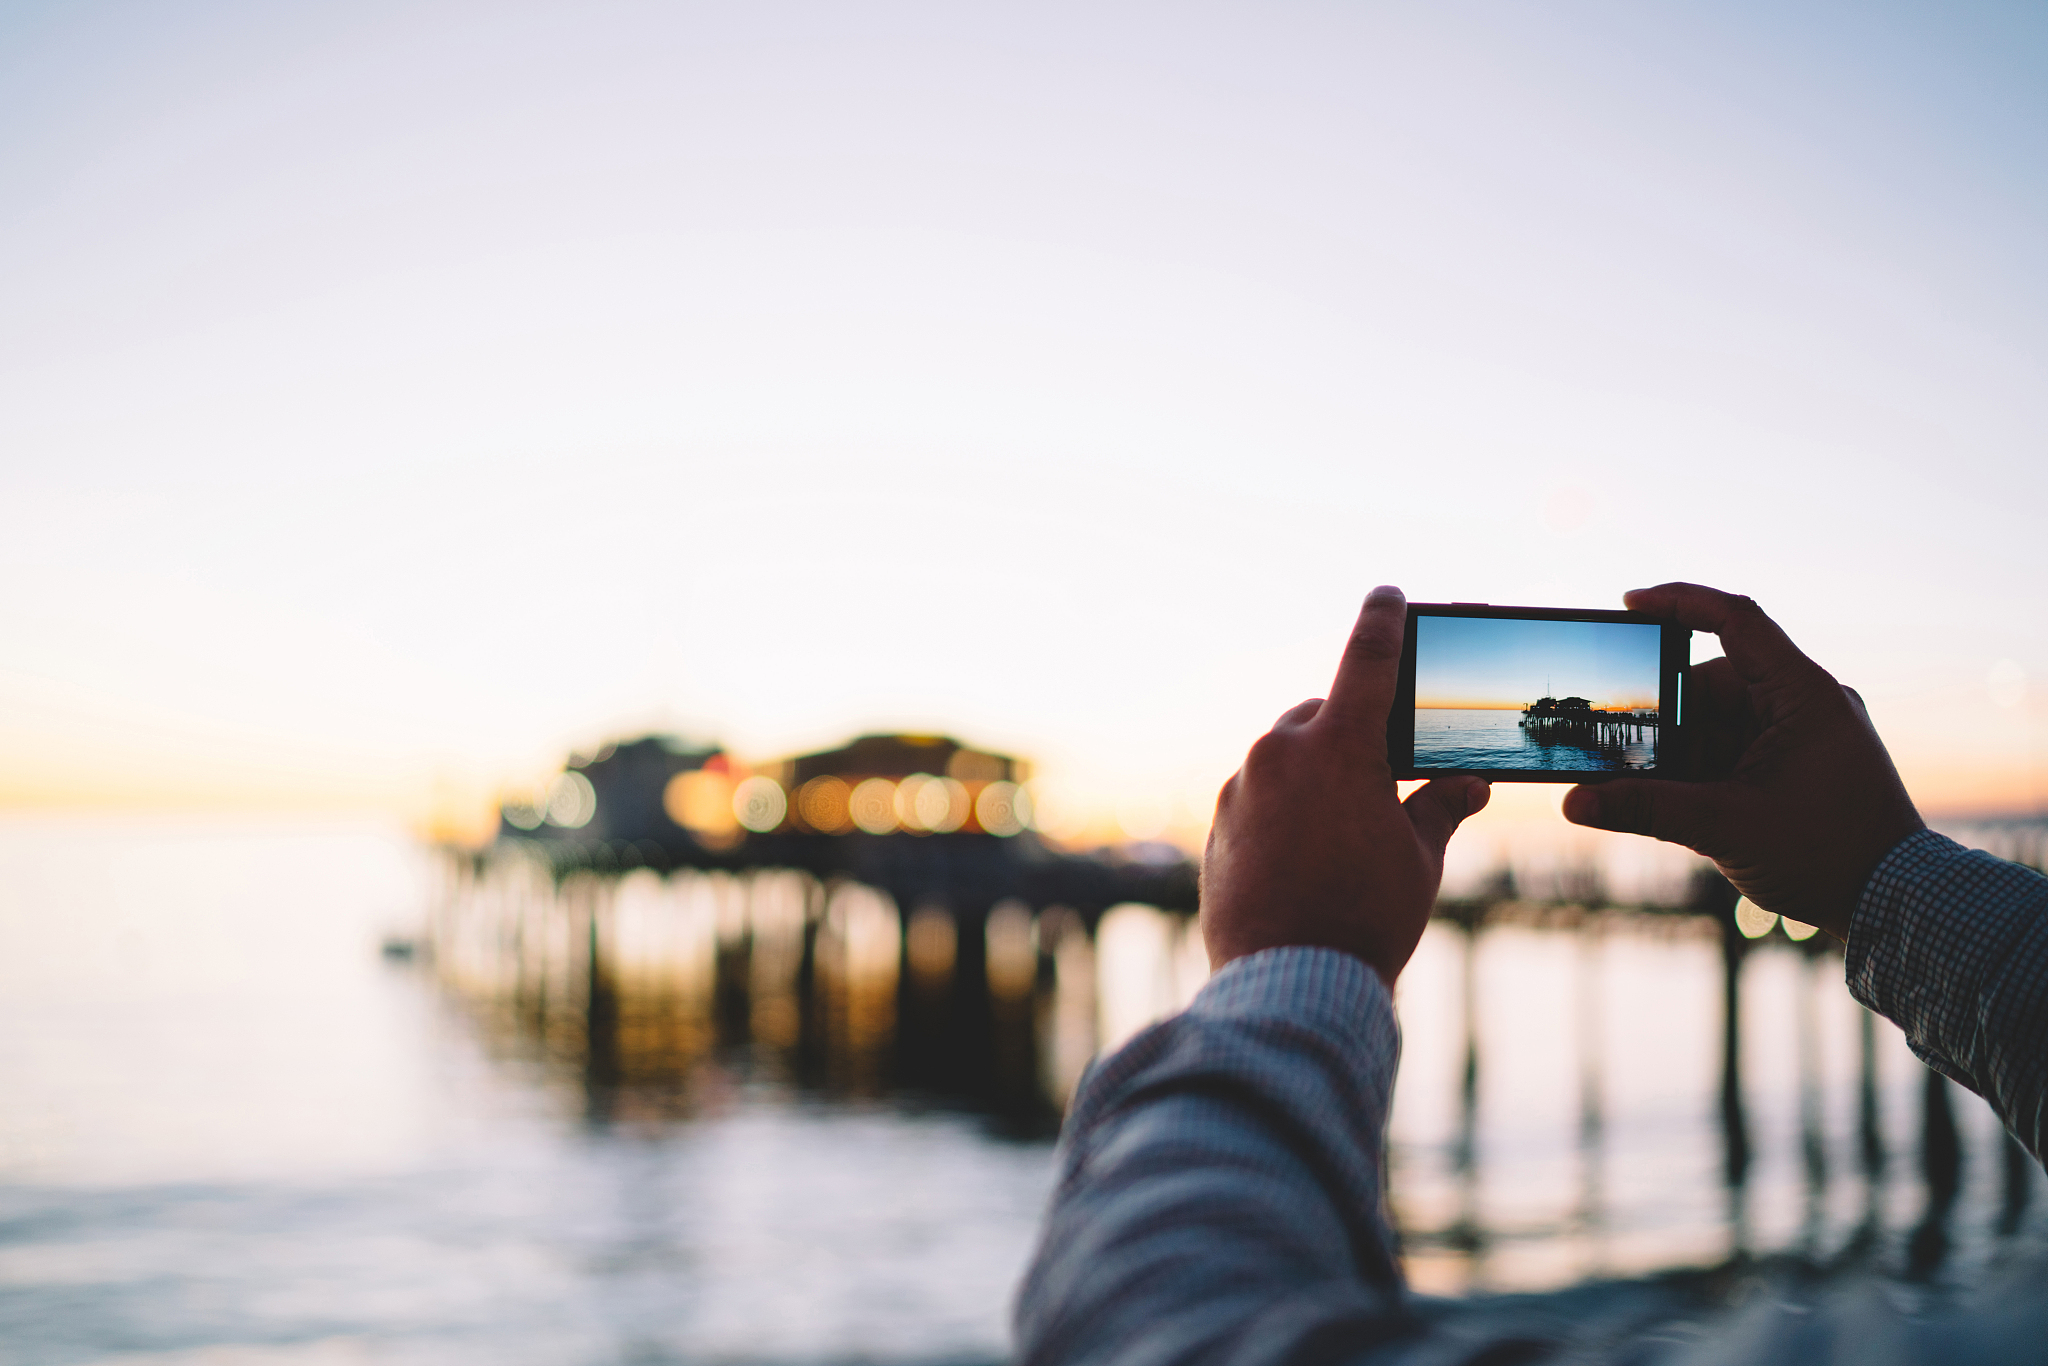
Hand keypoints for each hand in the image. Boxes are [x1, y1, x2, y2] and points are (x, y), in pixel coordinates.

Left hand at [1202, 586, 1490, 983]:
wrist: (1288, 982)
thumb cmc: (1365, 918)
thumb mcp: (1420, 860)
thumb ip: (1441, 807)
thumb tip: (1467, 783)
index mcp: (1338, 747)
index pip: (1368, 660)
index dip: (1384, 621)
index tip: (1388, 594)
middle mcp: (1280, 754)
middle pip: (1324, 715)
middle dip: (1353, 732)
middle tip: (1383, 770)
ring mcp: (1240, 788)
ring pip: (1285, 757)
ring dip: (1314, 774)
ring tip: (1344, 829)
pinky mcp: (1217, 825)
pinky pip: (1257, 797)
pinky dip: (1283, 808)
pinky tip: (1305, 854)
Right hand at [1562, 583, 1922, 939]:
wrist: (1893, 905)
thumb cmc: (1829, 857)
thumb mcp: (1725, 827)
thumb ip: (1645, 807)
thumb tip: (1574, 802)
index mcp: (1803, 695)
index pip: (1737, 621)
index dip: (1679, 603)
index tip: (1628, 604)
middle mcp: (1805, 704)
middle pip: (1712, 685)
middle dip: (1666, 719)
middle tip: (1622, 748)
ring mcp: (1802, 733)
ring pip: (1718, 721)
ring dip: (1682, 753)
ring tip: (1652, 790)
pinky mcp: (1795, 763)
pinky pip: (1734, 747)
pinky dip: (1702, 769)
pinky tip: (1680, 800)